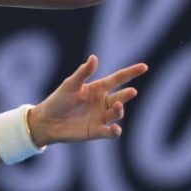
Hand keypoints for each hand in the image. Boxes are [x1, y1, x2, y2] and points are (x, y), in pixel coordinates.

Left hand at [28, 55, 147, 146]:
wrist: (46, 122)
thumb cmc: (58, 100)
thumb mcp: (70, 85)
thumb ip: (83, 73)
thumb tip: (94, 57)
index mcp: (98, 88)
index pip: (118, 79)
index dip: (131, 73)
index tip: (144, 67)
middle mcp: (102, 102)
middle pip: (121, 97)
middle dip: (127, 95)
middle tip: (131, 91)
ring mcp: (101, 117)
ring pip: (117, 114)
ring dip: (119, 110)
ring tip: (117, 106)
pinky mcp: (96, 132)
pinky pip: (110, 132)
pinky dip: (114, 131)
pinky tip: (115, 129)